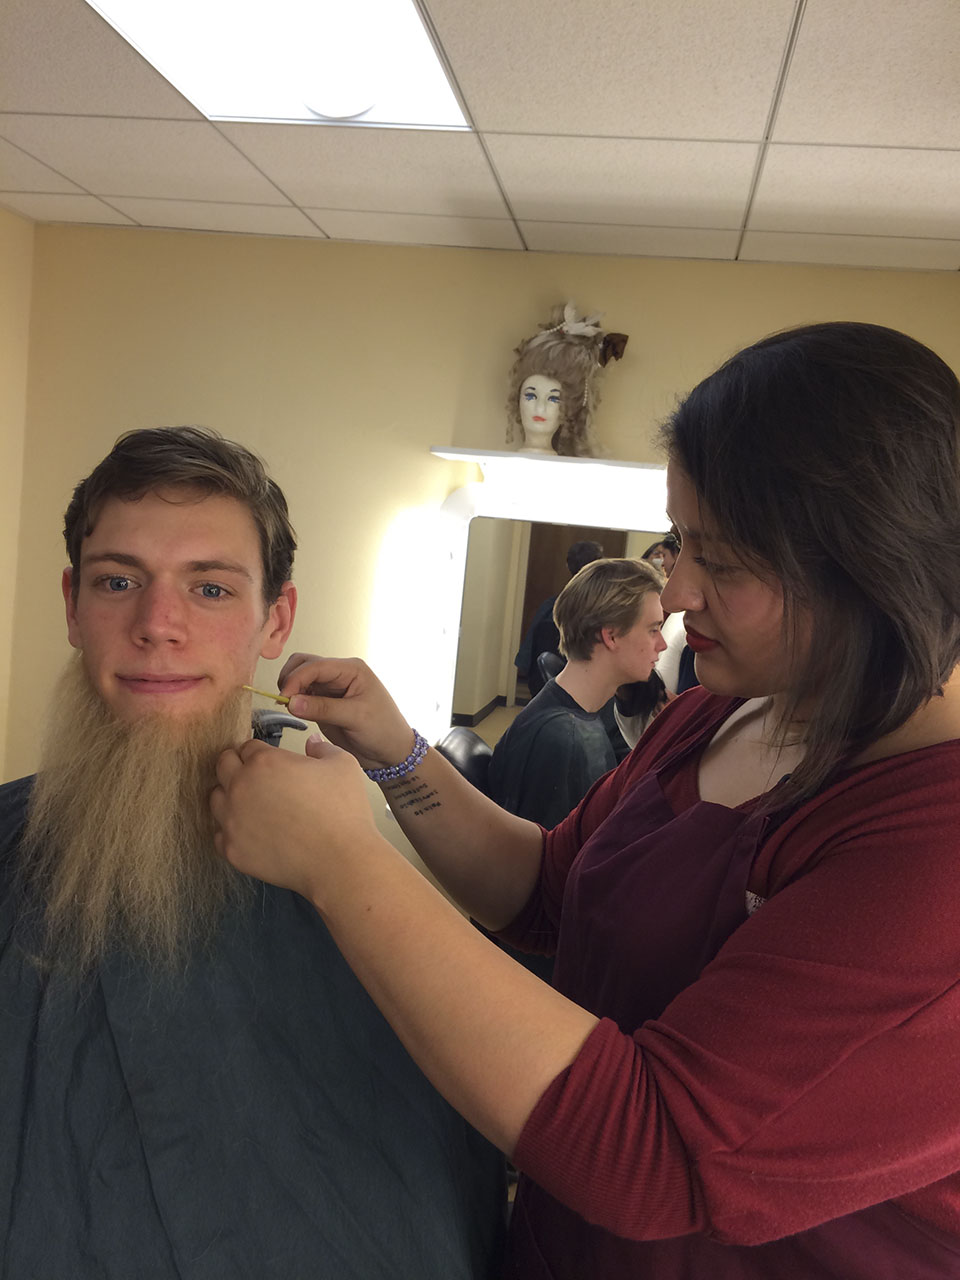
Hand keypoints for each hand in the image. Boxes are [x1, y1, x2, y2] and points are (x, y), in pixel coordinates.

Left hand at [210, 734, 382, 906]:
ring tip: (253, 806)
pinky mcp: (232, 849)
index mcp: (264, 761)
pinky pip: (219, 834)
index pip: (248, 746)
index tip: (271, 762)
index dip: (260, 752)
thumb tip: (311, 742)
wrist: (339, 860)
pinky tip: (251, 832)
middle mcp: (241, 787)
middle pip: (223, 765)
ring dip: (230, 797)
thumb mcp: (343, 765)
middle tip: (258, 778)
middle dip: (237, 766)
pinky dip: (232, 831)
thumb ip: (322, 747)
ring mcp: (232, 820)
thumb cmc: (344, 811)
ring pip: (215, 798)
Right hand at [277, 653, 414, 769]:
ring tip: (288, 707)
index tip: (284, 697)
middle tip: (283, 701)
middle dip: (290, 679)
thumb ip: (324, 708)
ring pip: (300, 678)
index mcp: (351, 669)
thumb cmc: (384, 730)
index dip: (296, 678)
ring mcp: (331, 688)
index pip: (315, 666)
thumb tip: (292, 702)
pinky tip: (293, 710)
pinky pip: (302, 695)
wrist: (391, 752)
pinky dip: (294, 700)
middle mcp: (339, 674)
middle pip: (304, 665)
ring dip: (290, 689)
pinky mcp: (324, 703)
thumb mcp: (356, 718)